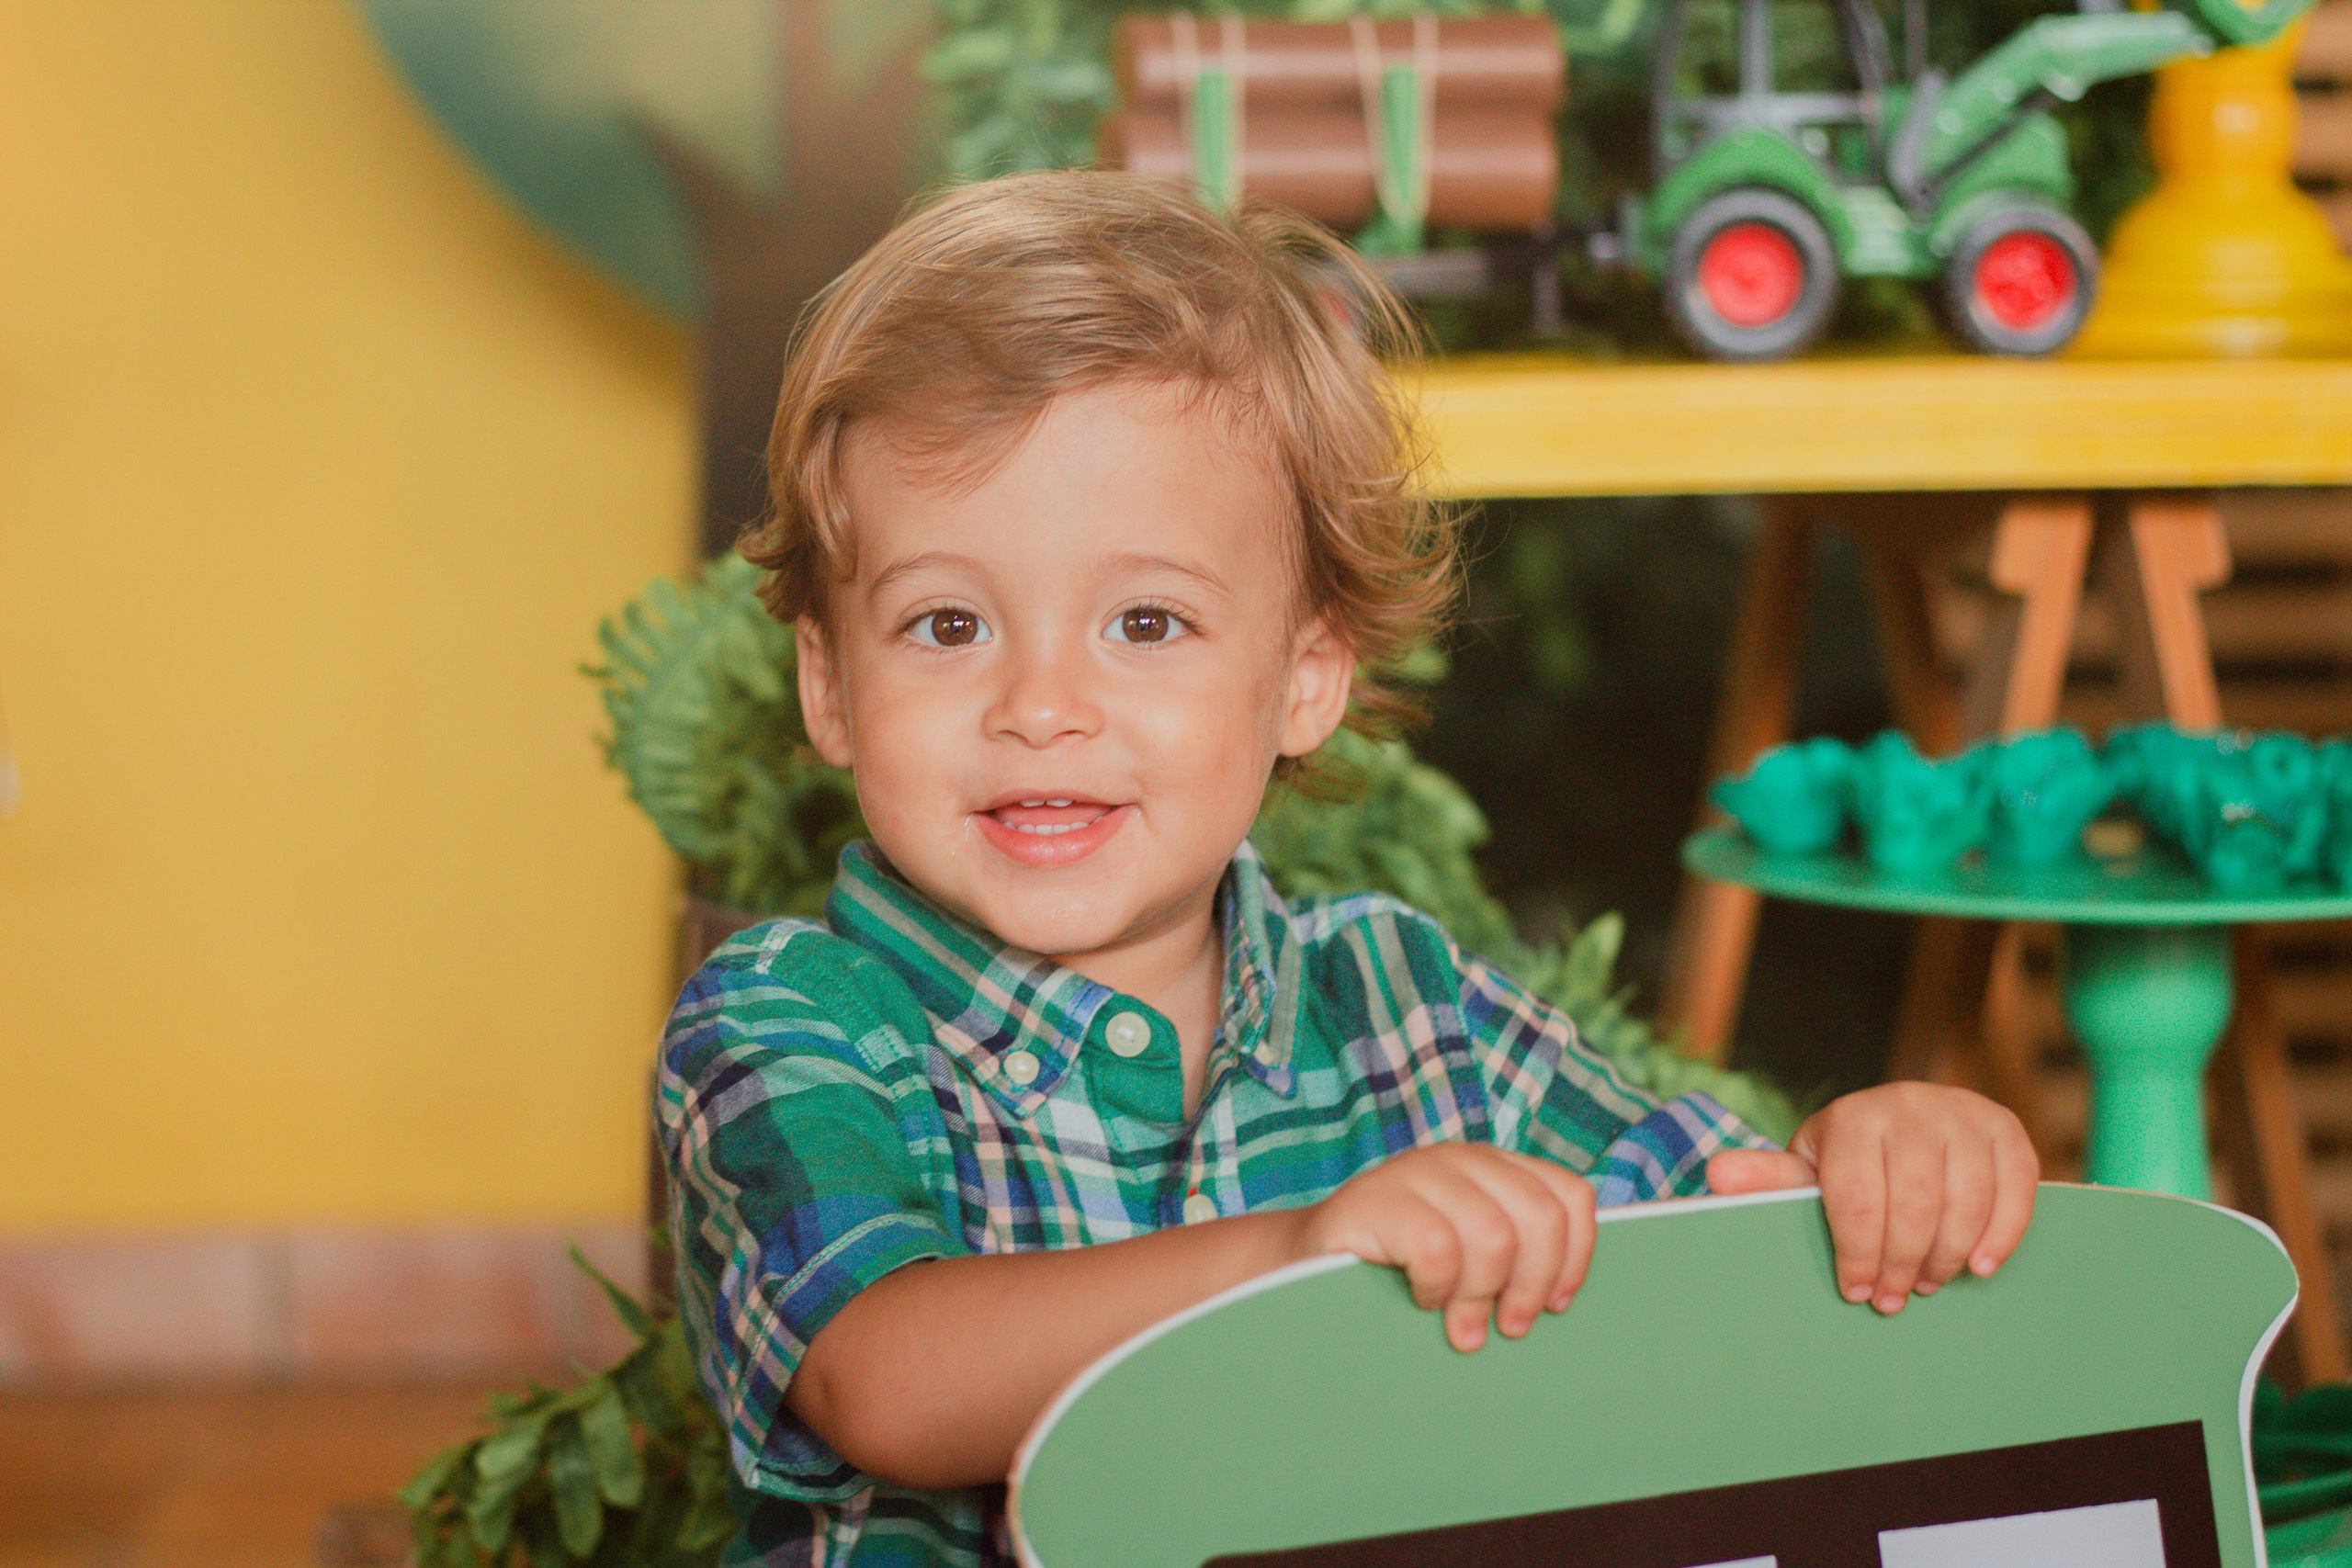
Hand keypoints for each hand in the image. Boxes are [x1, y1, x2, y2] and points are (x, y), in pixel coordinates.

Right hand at [1292, 1144, 1594, 1351]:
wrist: (1300, 1268)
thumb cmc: (1397, 1276)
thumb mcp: (1469, 1259)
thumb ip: (1513, 1257)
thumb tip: (1568, 1296)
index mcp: (1494, 1168)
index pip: (1570, 1196)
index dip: (1574, 1257)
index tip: (1554, 1304)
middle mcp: (1461, 1159)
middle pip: (1541, 1218)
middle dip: (1531, 1284)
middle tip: (1509, 1327)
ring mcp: (1416, 1172)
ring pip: (1494, 1236)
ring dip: (1480, 1295)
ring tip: (1460, 1325)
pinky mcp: (1376, 1198)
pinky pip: (1437, 1249)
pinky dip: (1437, 1288)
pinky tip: (1421, 1299)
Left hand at [1707, 1083, 2037, 1315]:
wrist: (1906, 1121)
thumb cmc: (1850, 1160)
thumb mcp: (1808, 1168)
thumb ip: (1769, 1179)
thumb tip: (1716, 1176)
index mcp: (1851, 1116)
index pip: (1856, 1195)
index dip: (1856, 1252)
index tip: (1854, 1291)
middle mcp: (1908, 1105)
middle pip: (1914, 1202)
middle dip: (1902, 1261)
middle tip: (1893, 1297)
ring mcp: (1961, 1112)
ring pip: (1964, 1199)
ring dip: (1948, 1254)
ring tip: (1929, 1283)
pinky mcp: (2005, 1127)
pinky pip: (2016, 1187)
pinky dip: (2001, 1233)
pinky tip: (1980, 1266)